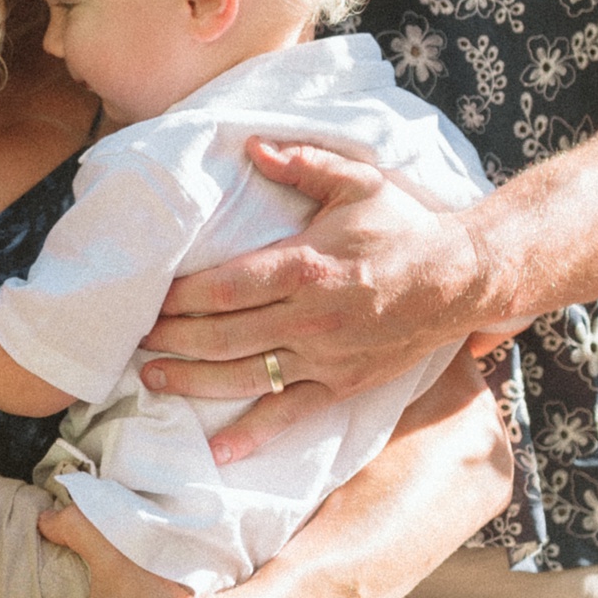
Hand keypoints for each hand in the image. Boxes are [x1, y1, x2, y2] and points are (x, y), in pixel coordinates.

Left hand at [140, 138, 492, 463]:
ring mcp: (327, 356)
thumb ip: (304, 163)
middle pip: (224, 334)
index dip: (180, 298)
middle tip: (136, 338)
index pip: (224, 287)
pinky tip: (219, 451)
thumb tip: (253, 146)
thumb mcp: (357, 181)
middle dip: (173, 339)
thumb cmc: (403, 226)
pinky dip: (254, 434)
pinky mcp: (343, 384)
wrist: (461, 278)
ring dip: (194, 380)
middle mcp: (311, 316)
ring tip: (152, 378)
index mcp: (306, 266)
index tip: (151, 298)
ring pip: (247, 376)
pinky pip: (292, 413)